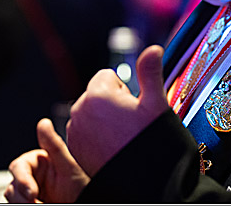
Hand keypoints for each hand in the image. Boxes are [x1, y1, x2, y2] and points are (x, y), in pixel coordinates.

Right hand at [5, 118, 89, 202]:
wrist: (84, 201)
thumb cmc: (80, 185)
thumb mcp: (69, 166)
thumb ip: (54, 146)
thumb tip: (43, 122)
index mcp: (36, 162)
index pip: (18, 167)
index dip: (22, 180)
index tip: (32, 193)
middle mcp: (30, 177)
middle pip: (13, 186)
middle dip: (21, 197)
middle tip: (36, 202)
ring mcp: (28, 192)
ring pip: (13, 198)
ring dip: (23, 204)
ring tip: (42, 204)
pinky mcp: (28, 202)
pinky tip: (41, 205)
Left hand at [66, 45, 168, 175]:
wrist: (144, 181)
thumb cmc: (151, 141)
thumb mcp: (155, 103)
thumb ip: (150, 72)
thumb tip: (154, 49)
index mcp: (97, 94)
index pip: (107, 76)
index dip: (124, 90)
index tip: (133, 107)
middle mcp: (80, 110)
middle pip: (97, 94)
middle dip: (112, 103)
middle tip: (129, 124)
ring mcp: (75, 131)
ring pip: (90, 112)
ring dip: (103, 119)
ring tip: (121, 137)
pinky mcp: (74, 147)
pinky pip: (84, 130)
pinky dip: (95, 135)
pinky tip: (112, 147)